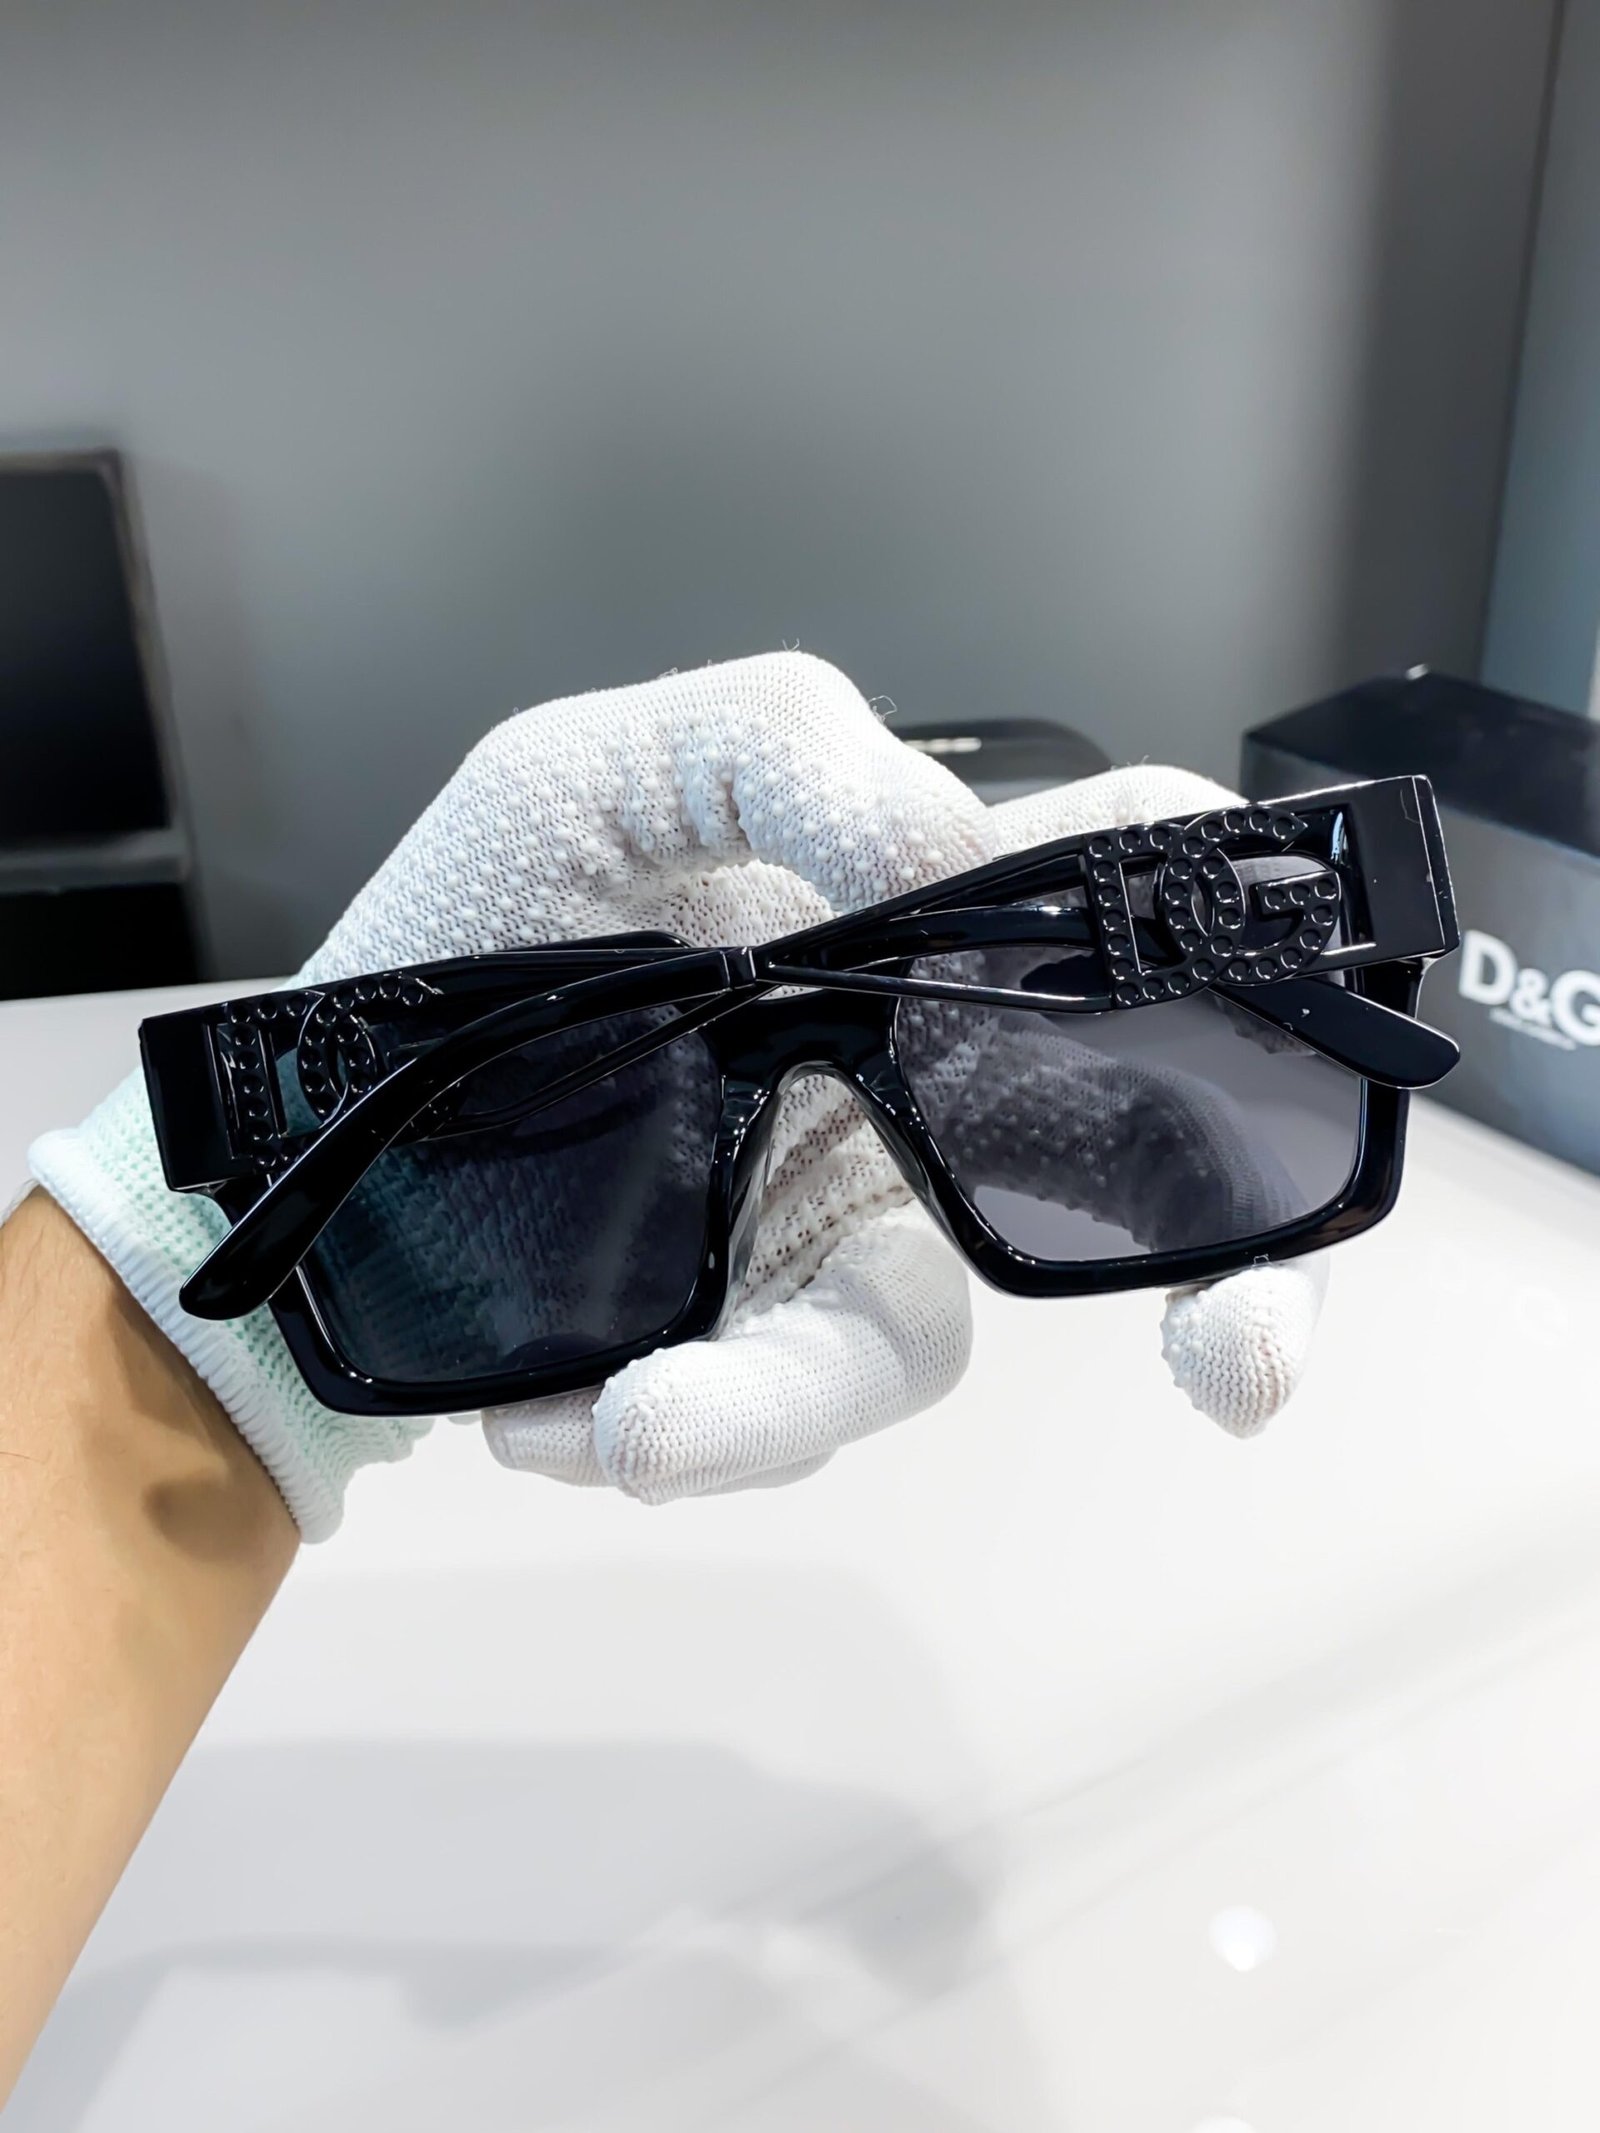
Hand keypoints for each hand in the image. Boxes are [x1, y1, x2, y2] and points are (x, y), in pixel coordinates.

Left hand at [31, 653, 1324, 1534]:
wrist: (317, 1097)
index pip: (1123, 938)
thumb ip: (776, 748)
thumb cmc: (473, 915)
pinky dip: (656, 1425)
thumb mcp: (593, 771)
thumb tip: (954, 837)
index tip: (1288, 1007)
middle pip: (1111, 1198)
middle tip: (1251, 1366)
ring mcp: (815, 1236)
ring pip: (901, 1343)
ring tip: (642, 1430)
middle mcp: (905, 1103)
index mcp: (909, 945)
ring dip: (791, 1404)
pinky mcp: (715, 1344)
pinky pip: (741, 1411)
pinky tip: (539, 1417)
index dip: (1241, 967)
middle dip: (1227, 1297)